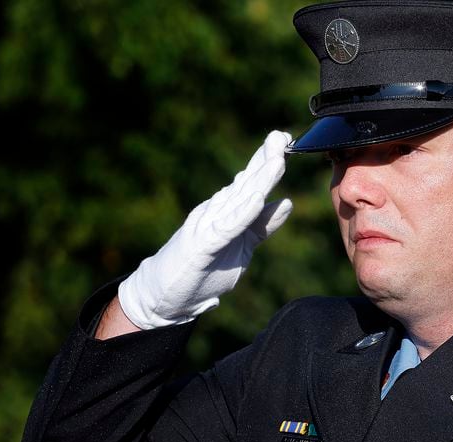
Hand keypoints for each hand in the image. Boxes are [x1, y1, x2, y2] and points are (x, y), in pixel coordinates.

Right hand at [118, 131, 292, 328]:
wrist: (165, 295)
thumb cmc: (203, 270)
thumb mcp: (242, 246)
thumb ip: (262, 225)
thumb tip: (287, 202)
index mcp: (228, 211)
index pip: (251, 183)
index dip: (269, 162)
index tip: (287, 141)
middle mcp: (217, 212)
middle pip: (246, 183)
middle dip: (265, 159)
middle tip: (282, 135)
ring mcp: (208, 226)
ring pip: (238, 199)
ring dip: (258, 179)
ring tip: (276, 160)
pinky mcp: (202, 246)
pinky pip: (226, 227)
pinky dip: (242, 213)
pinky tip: (256, 199)